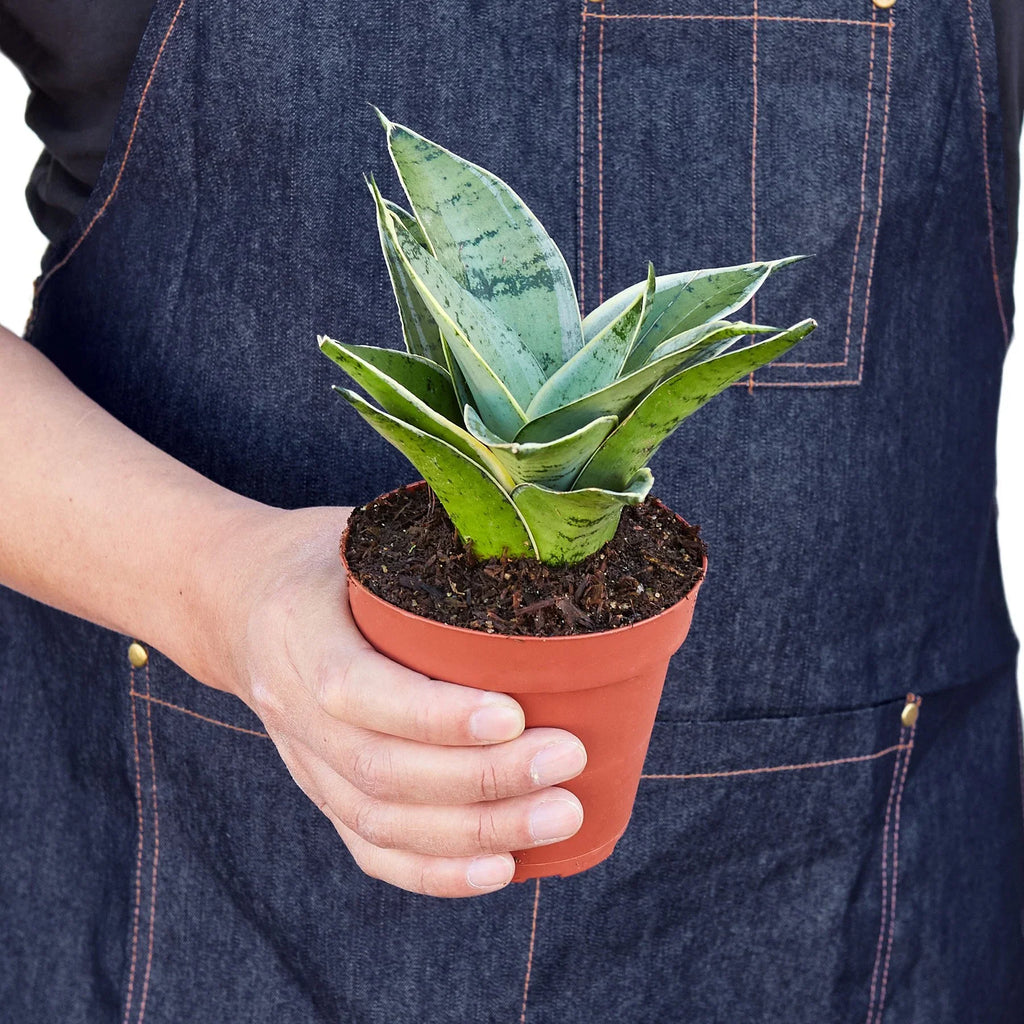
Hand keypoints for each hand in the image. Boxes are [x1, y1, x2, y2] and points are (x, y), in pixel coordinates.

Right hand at [203, 505, 587, 897]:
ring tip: (560, 815)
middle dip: (483, 778)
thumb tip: (539, 552)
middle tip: (567, 759)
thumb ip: (425, 545)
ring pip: (382, 820)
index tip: (514, 713)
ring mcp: (303, 759)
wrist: (238, 602)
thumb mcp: (359, 531)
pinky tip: (501, 868)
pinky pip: (372, 849)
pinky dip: (436, 871)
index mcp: (298, 630)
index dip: (434, 715)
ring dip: (477, 832)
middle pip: (381, 770)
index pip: (357, 690)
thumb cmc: (320, 560)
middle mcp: (291, 707)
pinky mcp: (321, 791)